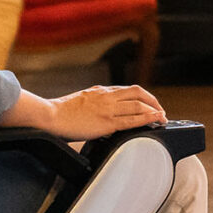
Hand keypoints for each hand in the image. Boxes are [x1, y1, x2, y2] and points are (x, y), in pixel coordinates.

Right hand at [10, 84, 165, 140]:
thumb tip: (102, 113)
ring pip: (138, 105)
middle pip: (138, 92)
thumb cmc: (60, 112)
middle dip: (152, 101)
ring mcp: (107, 108)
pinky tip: (156, 120)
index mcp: (100, 91)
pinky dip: (147, 118)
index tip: (148, 103)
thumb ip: (94, 103)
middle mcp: (107, 96)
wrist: (50, 115)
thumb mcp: (81, 101)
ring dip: (154, 110)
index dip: (142, 96)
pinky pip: (132, 120)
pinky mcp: (106, 122)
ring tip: (162, 118)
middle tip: (160, 110)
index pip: (127, 90)